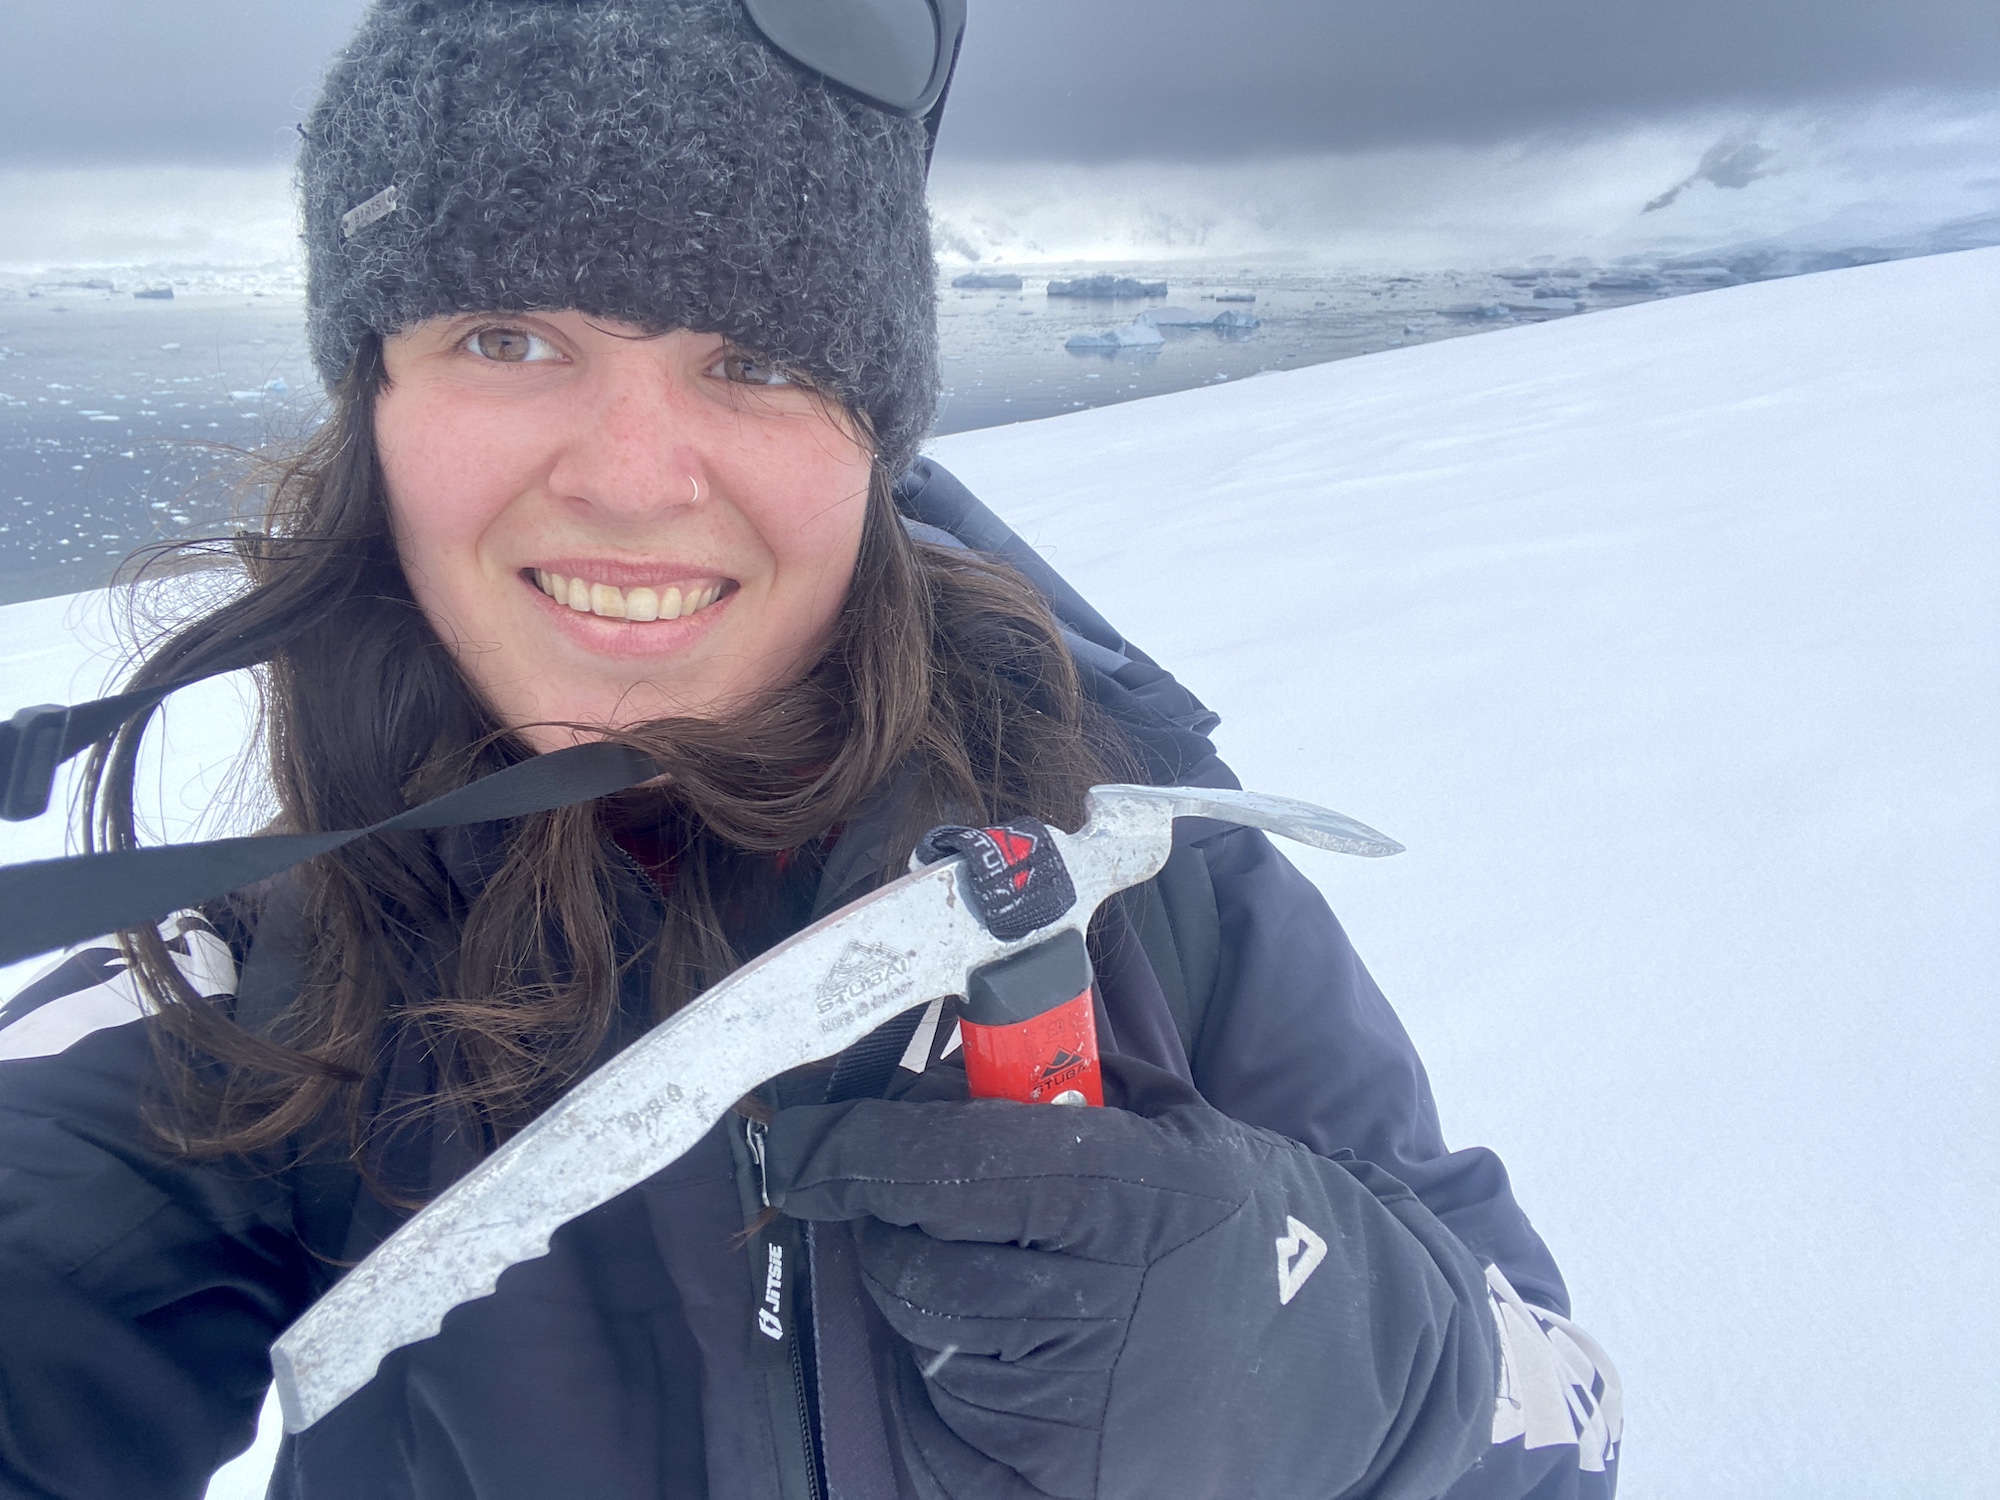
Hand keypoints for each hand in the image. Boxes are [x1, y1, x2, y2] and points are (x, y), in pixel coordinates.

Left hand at [762, 1070, 1495, 1499]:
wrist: (1355, 1362)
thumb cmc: (1249, 1219)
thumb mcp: (1178, 1125)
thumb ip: (1067, 1086)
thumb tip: (953, 1033)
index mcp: (1138, 1192)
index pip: (952, 1164)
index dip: (851, 1150)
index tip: (791, 1140)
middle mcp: (1108, 1304)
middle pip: (916, 1258)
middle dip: (890, 1219)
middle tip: (918, 1196)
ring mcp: (1086, 1405)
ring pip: (926, 1333)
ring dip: (925, 1291)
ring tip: (1000, 1271)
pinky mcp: (1072, 1480)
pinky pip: (948, 1416)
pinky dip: (951, 1370)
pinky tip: (1003, 1343)